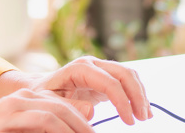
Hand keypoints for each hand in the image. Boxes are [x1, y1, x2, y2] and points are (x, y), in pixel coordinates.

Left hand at [0, 57, 152, 125]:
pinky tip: (142, 109)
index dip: (123, 101)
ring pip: (129, 75)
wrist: (40, 87)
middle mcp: (93, 63)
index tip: (129, 121)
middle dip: (137, 96)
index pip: (110, 82)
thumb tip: (91, 110)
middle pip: (124, 73)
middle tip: (142, 118)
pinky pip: (126, 81)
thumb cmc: (43, 94)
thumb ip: (70, 106)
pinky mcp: (104, 76)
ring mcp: (100, 68)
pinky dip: (136, 93)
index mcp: (80, 68)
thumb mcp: (51, 102)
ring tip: (145, 116)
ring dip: (140, 94)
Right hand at [0, 88, 94, 132]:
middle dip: (83, 126)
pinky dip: (59, 130)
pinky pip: (42, 120)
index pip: (64, 107)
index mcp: (29, 101)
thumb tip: (67, 132)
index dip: (81, 122)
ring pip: (56, 111)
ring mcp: (15, 105)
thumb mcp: (20, 132)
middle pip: (64, 107)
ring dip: (76, 128)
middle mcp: (24, 98)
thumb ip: (40, 130)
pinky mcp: (7, 116)